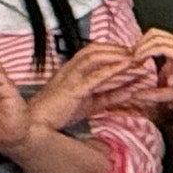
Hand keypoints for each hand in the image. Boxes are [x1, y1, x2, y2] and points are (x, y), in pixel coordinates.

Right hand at [26, 41, 145, 132]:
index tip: (130, 51)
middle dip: (116, 48)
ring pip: (95, 57)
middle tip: (136, 51)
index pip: (92, 51)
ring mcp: (70, 77)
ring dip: (116, 54)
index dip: (112, 49)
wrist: (37, 124)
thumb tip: (130, 91)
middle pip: (95, 49)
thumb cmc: (60, 112)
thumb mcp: (91, 103)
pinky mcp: (73, 89)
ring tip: (134, 56)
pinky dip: (112, 70)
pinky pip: (95, 76)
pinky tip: (125, 66)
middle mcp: (70, 68)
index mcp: (72, 69)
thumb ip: (110, 96)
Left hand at [129, 29, 172, 104]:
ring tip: (133, 61)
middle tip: (131, 60)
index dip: (142, 46)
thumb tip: (139, 96)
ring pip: (156, 36)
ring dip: (140, 47)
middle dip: (138, 44)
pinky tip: (142, 62)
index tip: (133, 62)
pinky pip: (163, 47)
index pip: (158, 38)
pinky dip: (148, 52)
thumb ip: (160, 94)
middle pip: (154, 32)